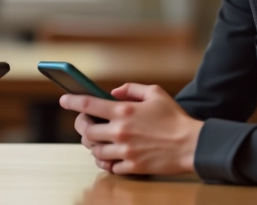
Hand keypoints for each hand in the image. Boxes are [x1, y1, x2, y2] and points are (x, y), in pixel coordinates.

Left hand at [60, 83, 202, 175]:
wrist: (192, 144)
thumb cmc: (174, 118)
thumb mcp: (155, 93)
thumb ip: (130, 89)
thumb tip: (113, 93)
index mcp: (123, 111)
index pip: (88, 105)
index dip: (72, 101)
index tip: (63, 99)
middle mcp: (120, 131)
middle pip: (87, 131)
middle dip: (83, 127)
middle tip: (86, 124)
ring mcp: (125, 151)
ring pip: (95, 151)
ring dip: (93, 146)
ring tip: (98, 141)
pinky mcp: (132, 166)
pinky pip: (110, 167)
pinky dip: (107, 162)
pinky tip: (111, 156)